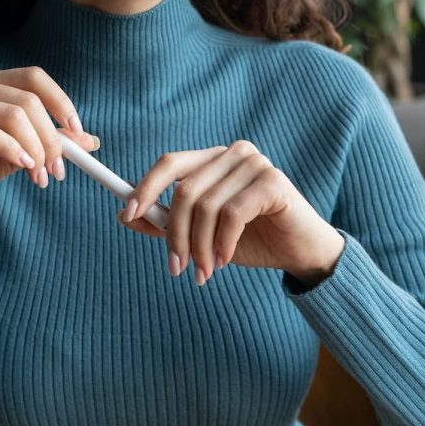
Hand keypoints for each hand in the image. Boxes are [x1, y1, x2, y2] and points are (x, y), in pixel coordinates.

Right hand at [0, 67, 100, 212]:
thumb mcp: (18, 153)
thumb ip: (49, 143)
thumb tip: (90, 141)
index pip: (35, 79)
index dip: (61, 103)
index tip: (78, 134)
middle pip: (28, 101)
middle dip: (51, 139)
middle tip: (57, 171)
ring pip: (12, 115)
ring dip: (34, 149)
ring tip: (39, 176)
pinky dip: (9, 148)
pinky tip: (21, 165)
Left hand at [116, 140, 344, 287]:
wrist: (300, 252)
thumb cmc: (252, 240)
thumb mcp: (201, 234)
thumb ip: (166, 223)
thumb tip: (124, 217)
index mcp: (214, 159)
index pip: (170, 163)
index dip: (145, 188)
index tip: (126, 215)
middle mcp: (234, 153)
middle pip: (185, 190)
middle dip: (175, 234)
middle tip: (175, 267)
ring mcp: (255, 163)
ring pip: (206, 206)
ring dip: (200, 246)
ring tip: (204, 272)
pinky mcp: (272, 181)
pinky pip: (232, 214)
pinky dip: (223, 243)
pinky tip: (226, 260)